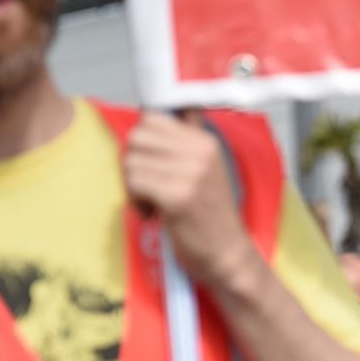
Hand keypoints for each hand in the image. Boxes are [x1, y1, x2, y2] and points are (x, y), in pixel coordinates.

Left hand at [124, 111, 254, 285]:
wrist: (227, 253)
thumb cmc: (210, 214)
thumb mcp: (208, 167)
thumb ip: (189, 136)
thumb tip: (170, 107)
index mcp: (205, 140)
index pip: (153, 117)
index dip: (143, 141)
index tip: (151, 161)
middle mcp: (201, 151)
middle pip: (137, 136)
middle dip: (134, 162)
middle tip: (148, 184)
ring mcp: (191, 173)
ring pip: (132, 161)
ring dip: (133, 186)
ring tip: (152, 201)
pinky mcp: (178, 196)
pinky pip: (135, 183)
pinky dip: (136, 202)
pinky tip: (153, 214)